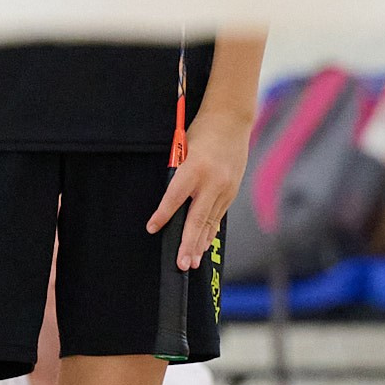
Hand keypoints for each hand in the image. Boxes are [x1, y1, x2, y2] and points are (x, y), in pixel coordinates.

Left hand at [147, 103, 253, 270]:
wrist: (231, 120)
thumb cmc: (201, 132)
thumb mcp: (183, 149)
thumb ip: (178, 175)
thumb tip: (170, 202)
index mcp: (195, 168)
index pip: (175, 197)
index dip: (163, 215)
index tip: (152, 228)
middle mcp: (213, 181)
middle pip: (197, 218)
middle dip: (188, 244)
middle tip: (181, 264)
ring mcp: (225, 188)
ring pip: (210, 222)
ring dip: (200, 244)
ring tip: (191, 263)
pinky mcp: (232, 192)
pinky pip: (218, 217)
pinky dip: (209, 232)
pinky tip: (202, 246)